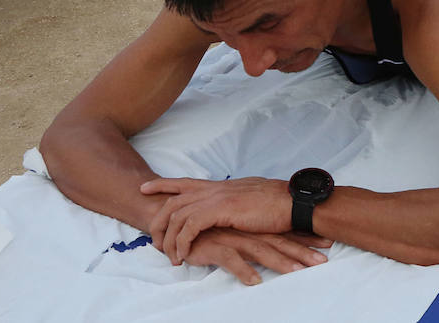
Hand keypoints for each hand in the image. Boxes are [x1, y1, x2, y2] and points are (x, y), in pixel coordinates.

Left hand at [142, 176, 295, 264]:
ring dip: (170, 238)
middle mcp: (215, 189)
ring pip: (178, 215)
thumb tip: (229, 210)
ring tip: (171, 256)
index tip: (145, 187)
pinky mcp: (221, 210)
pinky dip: (182, 242)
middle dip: (158, 220)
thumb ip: (234, 203)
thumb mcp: (249, 200)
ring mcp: (217, 197)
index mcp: (221, 186)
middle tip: (152, 240)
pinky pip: (190, 226)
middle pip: (173, 200)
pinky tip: (184, 254)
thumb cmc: (277, 204)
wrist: (293, 202)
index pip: (185, 182)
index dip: (163, 184)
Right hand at [180, 227, 330, 285]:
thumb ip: (254, 237)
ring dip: (280, 262)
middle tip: (323, 262)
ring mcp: (231, 236)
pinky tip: (255, 282)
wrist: (177, 216)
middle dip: (302, 253)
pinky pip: (230, 259)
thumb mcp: (235, 231)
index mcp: (254, 226)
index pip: (285, 233)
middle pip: (279, 242)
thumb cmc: (208, 228)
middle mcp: (246, 230)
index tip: (327, 245)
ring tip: (297, 272)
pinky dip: (243, 271)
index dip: (305, 240)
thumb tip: (275, 246)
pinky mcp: (214, 245)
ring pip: (260, 250)